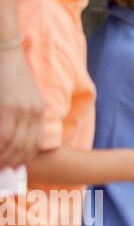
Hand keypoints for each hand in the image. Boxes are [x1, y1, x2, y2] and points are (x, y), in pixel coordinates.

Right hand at [0, 47, 41, 168]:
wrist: (7, 55)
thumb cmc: (11, 75)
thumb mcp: (24, 95)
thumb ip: (22, 113)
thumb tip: (12, 132)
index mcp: (39, 110)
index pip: (35, 140)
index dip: (25, 156)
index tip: (16, 165)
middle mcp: (33, 112)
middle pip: (26, 145)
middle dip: (13, 160)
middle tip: (3, 170)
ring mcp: (21, 110)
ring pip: (13, 143)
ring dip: (4, 157)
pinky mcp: (7, 108)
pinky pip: (3, 134)